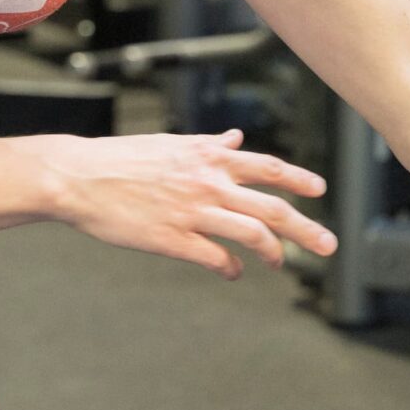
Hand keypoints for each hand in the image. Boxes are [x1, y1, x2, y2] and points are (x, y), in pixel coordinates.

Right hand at [32, 130, 335, 278]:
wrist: (79, 176)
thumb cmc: (124, 159)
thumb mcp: (172, 143)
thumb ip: (209, 144)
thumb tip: (235, 138)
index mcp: (209, 157)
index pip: (268, 167)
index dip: (299, 179)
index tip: (321, 189)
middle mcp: (209, 182)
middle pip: (272, 207)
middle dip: (306, 227)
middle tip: (330, 244)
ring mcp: (193, 212)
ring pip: (251, 234)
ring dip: (274, 252)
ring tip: (281, 262)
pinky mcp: (173, 239)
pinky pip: (216, 258)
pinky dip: (232, 267)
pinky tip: (235, 271)